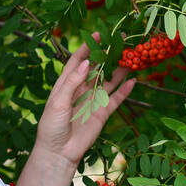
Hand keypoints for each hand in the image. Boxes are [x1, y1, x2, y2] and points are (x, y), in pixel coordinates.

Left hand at [34, 30, 136, 168]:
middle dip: (107, 55)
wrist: (58, 152)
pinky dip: (125, 91)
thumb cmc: (51, 127)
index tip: (99, 34)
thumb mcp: (58, 102)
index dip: (88, 47)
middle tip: (121, 41)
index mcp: (66, 84)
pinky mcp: (102, 114)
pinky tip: (134, 81)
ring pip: (109, 81)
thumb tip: (87, 63)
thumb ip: (72, 82)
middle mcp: (81, 90)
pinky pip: (116, 99)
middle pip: (97, 68)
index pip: (78, 61)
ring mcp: (93, 101)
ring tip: (132, 57)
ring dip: (119, 70)